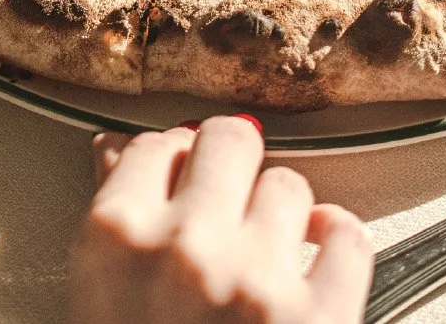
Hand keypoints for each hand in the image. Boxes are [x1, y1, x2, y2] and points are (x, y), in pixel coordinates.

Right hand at [70, 117, 373, 323]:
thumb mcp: (95, 299)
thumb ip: (111, 218)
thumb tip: (115, 151)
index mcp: (116, 237)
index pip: (157, 143)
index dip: (175, 161)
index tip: (184, 176)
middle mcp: (185, 246)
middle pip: (230, 138)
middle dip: (231, 168)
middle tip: (227, 205)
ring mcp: (258, 281)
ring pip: (289, 186)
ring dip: (281, 219)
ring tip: (263, 260)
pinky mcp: (322, 320)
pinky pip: (350, 238)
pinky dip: (339, 248)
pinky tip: (318, 264)